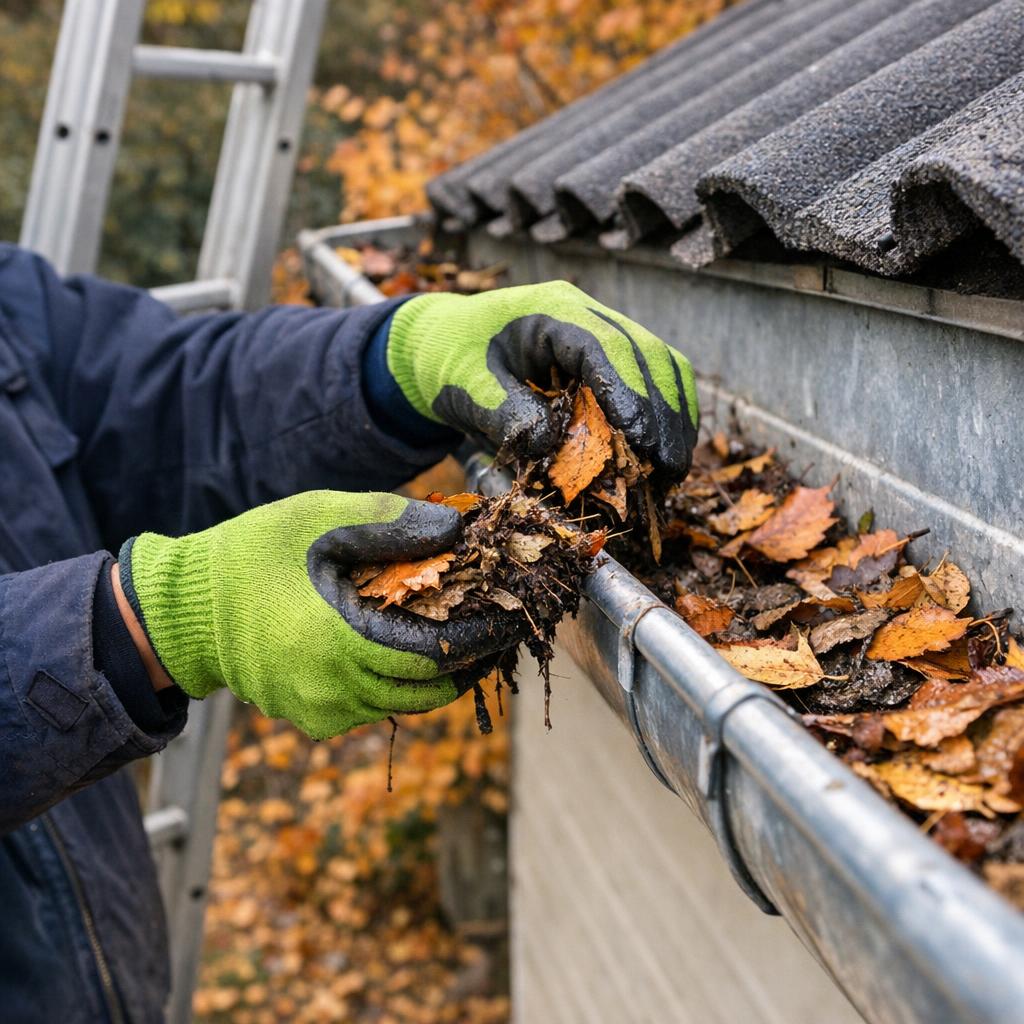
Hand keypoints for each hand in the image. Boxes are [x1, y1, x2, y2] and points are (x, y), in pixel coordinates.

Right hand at [117, 492, 520, 738]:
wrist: (184, 610)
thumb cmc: (251, 557)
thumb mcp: (319, 520)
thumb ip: (391, 523)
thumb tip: (457, 529)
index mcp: (340, 642)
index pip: (437, 654)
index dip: (480, 637)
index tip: (510, 616)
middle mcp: (336, 692)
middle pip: (430, 688)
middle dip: (469, 658)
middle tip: (494, 624)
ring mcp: (323, 714)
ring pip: (407, 703)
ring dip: (439, 673)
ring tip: (462, 634)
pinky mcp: (313, 721)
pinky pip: (377, 706)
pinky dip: (402, 681)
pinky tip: (407, 645)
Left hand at [387, 280, 698, 474]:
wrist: (444, 346)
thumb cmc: (452, 364)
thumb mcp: (466, 390)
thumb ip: (504, 413)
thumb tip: (547, 445)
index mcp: (549, 310)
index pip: (604, 347)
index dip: (629, 393)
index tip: (642, 440)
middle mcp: (585, 313)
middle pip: (646, 354)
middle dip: (663, 413)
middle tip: (669, 468)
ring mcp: (602, 329)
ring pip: (661, 364)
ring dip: (674, 416)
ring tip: (674, 468)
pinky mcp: (608, 354)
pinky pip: (653, 377)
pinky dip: (666, 413)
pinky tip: (666, 451)